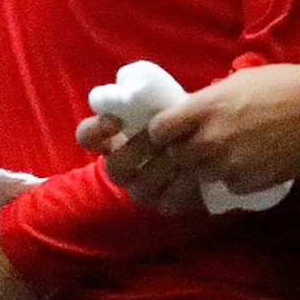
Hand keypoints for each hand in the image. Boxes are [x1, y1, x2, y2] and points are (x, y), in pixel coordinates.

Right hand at [73, 109, 208, 214]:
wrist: (211, 142)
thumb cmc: (180, 117)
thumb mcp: (163, 103)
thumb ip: (149, 100)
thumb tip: (144, 95)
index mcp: (112, 137)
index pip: (87, 136)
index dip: (96, 130)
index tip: (115, 120)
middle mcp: (121, 166)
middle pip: (115, 167)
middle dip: (140, 149)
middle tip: (161, 136)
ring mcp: (140, 189)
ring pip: (141, 186)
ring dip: (164, 166)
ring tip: (184, 149)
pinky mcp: (165, 204)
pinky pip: (168, 199)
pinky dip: (183, 184)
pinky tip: (196, 168)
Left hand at [141, 58, 299, 196]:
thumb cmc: (281, 84)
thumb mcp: (234, 83)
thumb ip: (207, 103)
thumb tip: (192, 115)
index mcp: (202, 108)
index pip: (158, 132)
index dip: (158, 136)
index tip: (164, 136)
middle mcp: (210, 139)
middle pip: (174, 159)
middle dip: (174, 159)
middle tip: (181, 158)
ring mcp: (229, 164)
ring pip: (198, 178)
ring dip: (200, 174)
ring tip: (207, 170)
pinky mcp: (251, 183)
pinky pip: (227, 189)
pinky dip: (229, 183)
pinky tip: (240, 172)